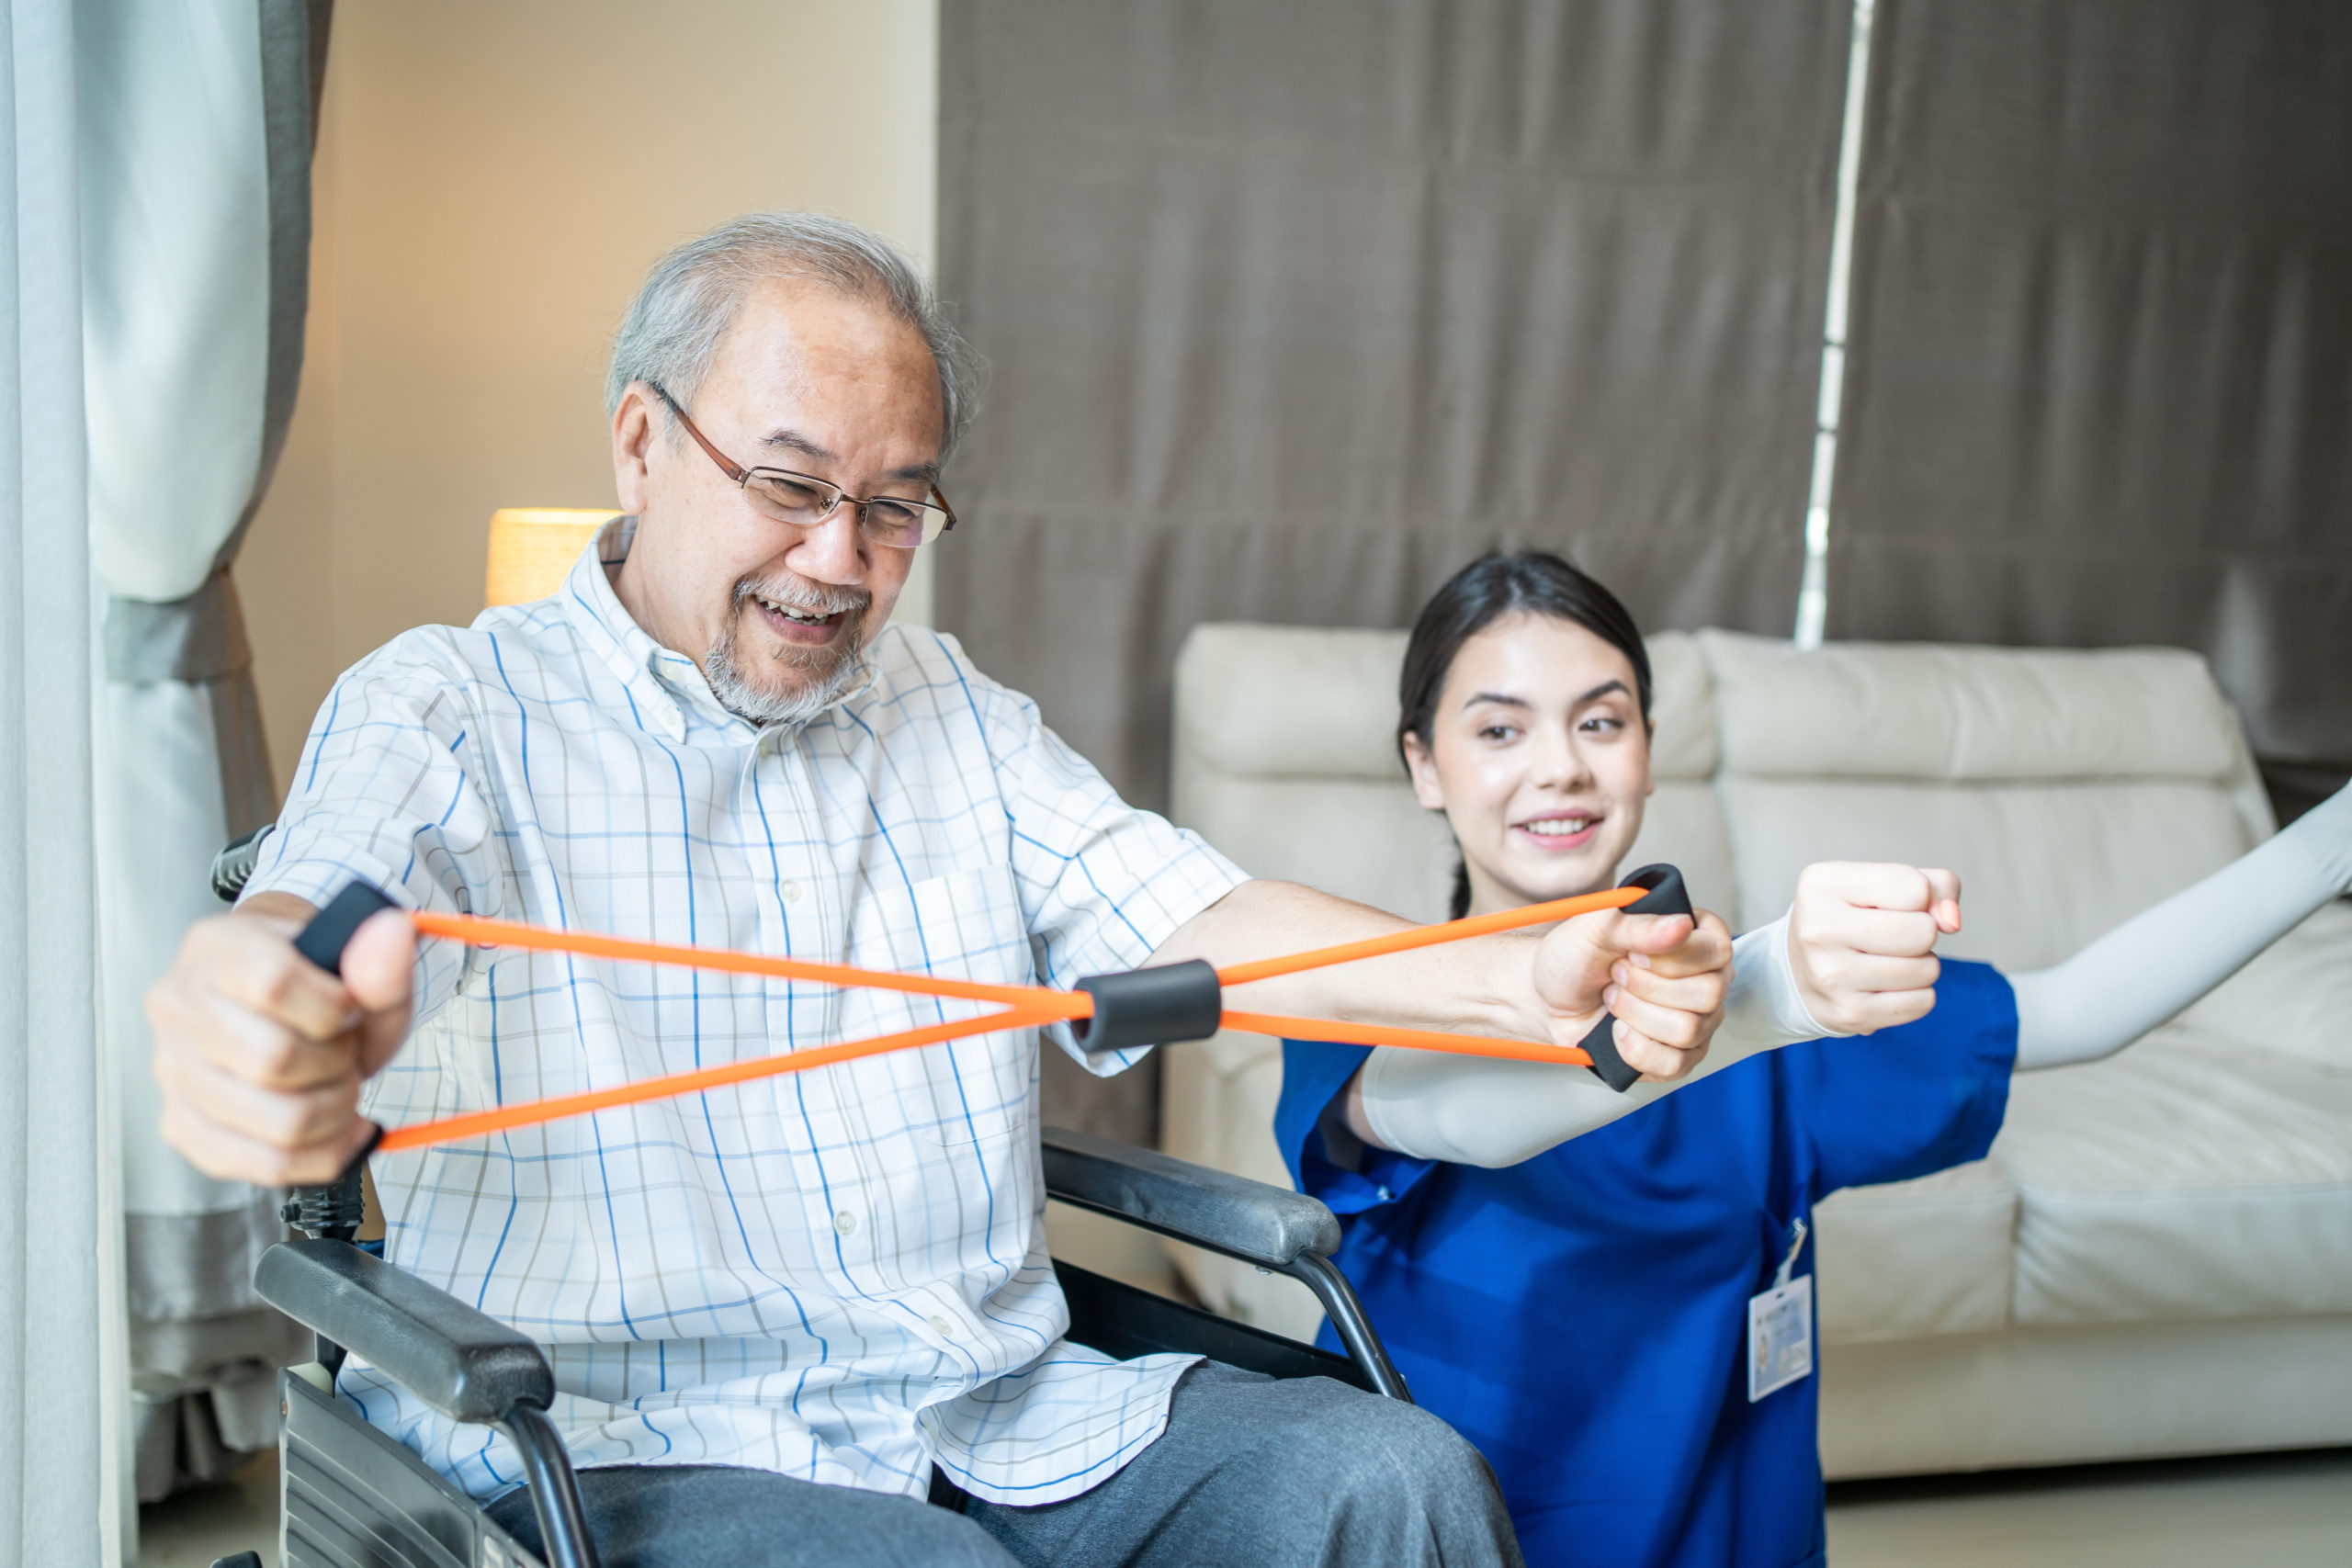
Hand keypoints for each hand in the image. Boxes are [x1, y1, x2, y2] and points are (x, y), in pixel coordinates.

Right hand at [145, 892, 414, 1183]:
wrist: (285, 1009)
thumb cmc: (316, 986)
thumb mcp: (359, 965)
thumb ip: (379, 958)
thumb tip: (392, 934)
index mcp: (216, 947)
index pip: (272, 984)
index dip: (333, 1007)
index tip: (348, 1008)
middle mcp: (178, 1006)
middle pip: (273, 1059)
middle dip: (337, 1064)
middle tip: (344, 1052)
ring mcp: (171, 1070)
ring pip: (277, 1122)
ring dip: (335, 1112)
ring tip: (337, 1086)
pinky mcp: (183, 1126)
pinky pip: (262, 1164)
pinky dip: (321, 1155)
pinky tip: (336, 1130)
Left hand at [1532, 904, 1733, 1080]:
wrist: (1548, 996)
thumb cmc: (1575, 956)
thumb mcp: (1596, 927)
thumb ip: (1639, 924)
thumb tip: (1681, 925)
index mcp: (1695, 936)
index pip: (1716, 950)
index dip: (1672, 958)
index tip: (1633, 953)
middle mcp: (1706, 979)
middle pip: (1708, 994)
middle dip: (1646, 987)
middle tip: (1616, 976)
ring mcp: (1698, 1021)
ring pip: (1688, 1030)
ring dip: (1634, 1014)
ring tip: (1613, 999)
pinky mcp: (1680, 1057)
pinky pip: (1674, 1064)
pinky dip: (1634, 1048)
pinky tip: (1617, 1031)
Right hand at [1786, 862, 1962, 1034]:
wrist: (1799, 971)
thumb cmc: (1852, 918)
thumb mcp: (1882, 883)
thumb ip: (1934, 885)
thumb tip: (1952, 921)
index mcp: (1822, 885)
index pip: (1915, 889)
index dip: (1920, 898)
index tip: (1893, 905)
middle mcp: (1818, 929)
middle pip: (1922, 932)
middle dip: (1923, 934)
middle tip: (1894, 937)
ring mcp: (1830, 976)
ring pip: (1926, 970)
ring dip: (1920, 965)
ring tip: (1888, 960)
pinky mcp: (1848, 1013)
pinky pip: (1922, 1003)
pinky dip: (1916, 995)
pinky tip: (1887, 987)